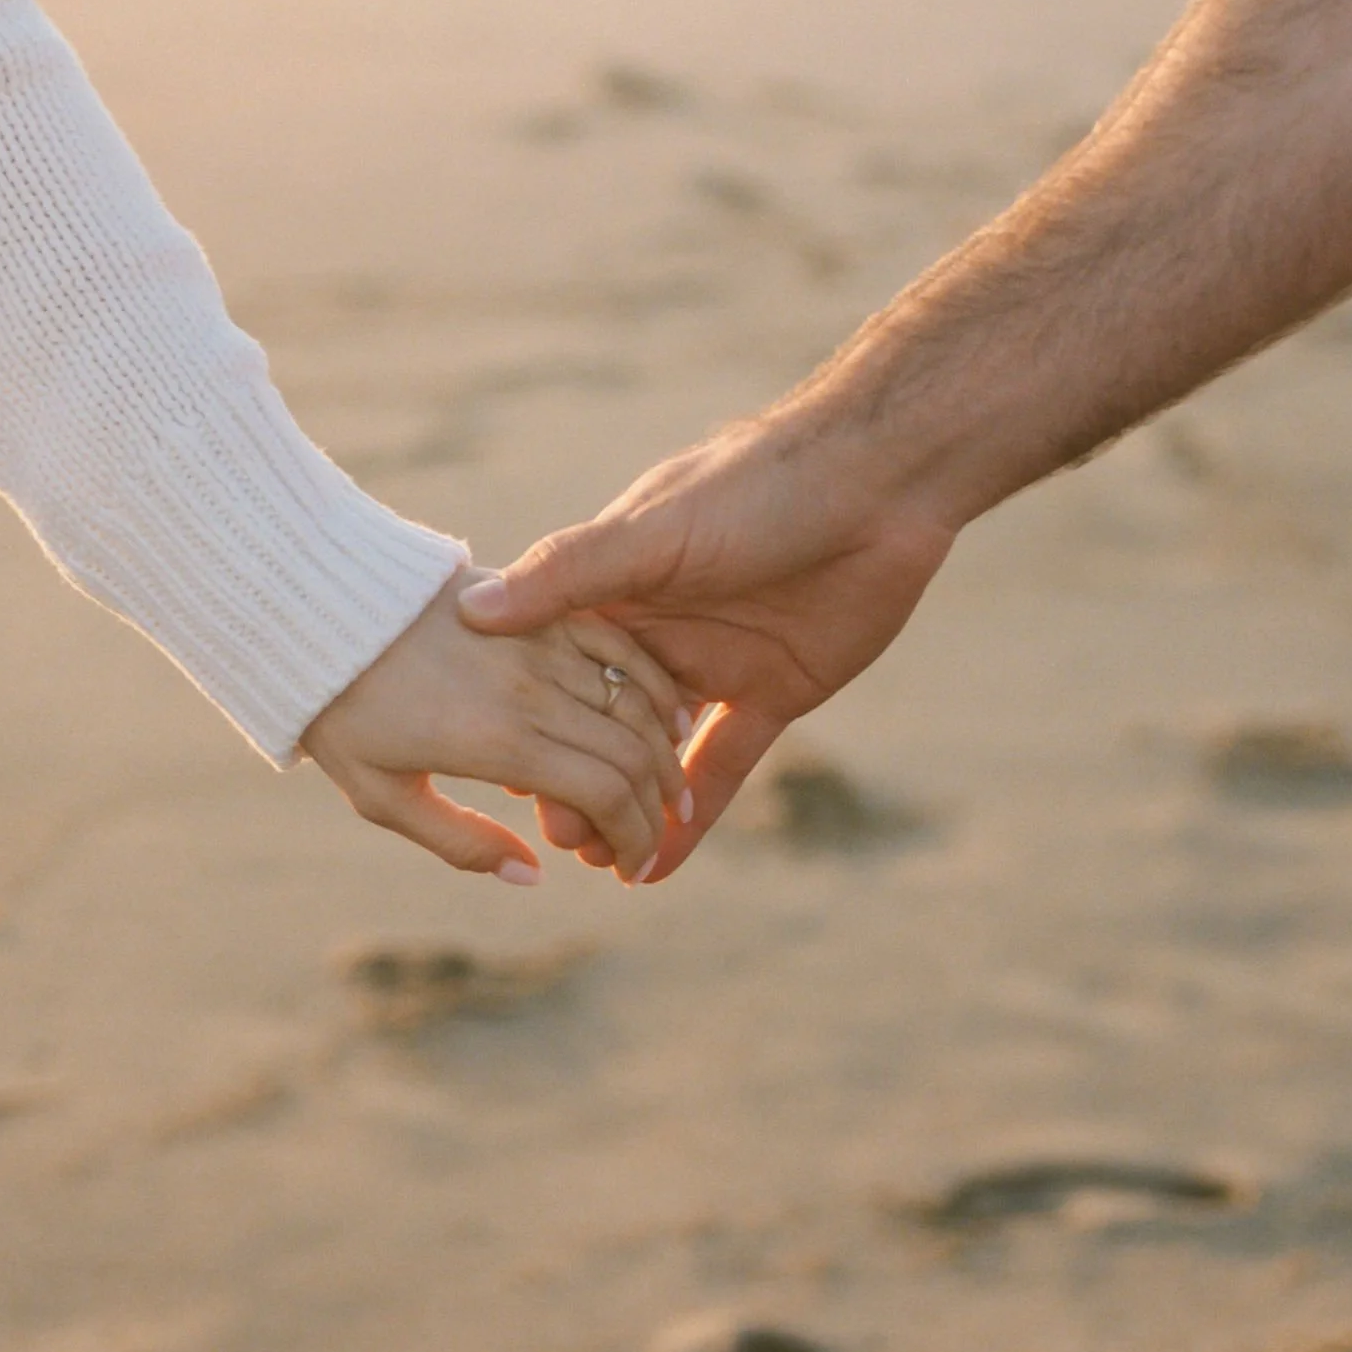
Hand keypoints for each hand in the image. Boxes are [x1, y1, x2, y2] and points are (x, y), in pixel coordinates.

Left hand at [301, 567, 688, 881]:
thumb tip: (535, 874)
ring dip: (664, 753)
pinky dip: (653, 686)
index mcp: (495, 741)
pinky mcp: (540, 609)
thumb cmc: (343, 712)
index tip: (633, 868)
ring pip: (633, 702)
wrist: (318, 607)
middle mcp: (530, 688)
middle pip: (630, 754)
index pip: (602, 795)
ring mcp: (539, 642)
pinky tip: (669, 718)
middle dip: (656, 807)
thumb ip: (461, 842)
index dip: (633, 837)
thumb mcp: (383, 796)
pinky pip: (617, 647)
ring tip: (671, 791)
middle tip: (655, 838)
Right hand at [458, 408, 950, 879]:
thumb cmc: (757, 486)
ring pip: (654, 753)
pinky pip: (724, 765)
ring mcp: (713, 665)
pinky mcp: (770, 694)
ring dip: (625, 806)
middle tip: (557, 838)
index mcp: (615, 587)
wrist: (879, 485)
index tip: (498, 777)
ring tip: (596, 863)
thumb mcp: (654, 530)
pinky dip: (695, 815)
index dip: (527, 722)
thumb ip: (570, 572)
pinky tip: (661, 866)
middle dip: (574, 779)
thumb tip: (472, 610)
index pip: (553, 668)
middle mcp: (656, 630)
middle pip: (599, 720)